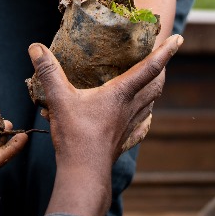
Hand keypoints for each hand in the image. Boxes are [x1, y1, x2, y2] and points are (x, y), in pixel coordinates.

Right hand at [29, 33, 182, 215]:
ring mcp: (129, 126)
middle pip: (156, 84)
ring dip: (155, 89)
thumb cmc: (76, 138)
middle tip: (164, 55)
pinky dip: (147, 116)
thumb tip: (35, 47)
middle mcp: (130, 108)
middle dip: (163, 68)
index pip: (150, 67)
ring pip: (151, 103)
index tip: (179, 39)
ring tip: (154, 79)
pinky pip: (142, 125)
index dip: (165, 52)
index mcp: (120, 93)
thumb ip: (49, 72)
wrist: (84, 176)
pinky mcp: (124, 141)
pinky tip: (145, 115)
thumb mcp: (59, 100)